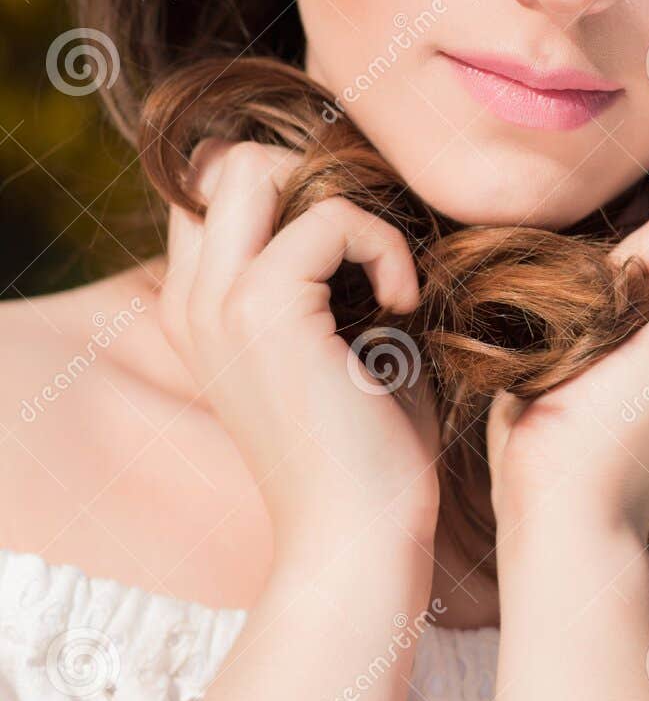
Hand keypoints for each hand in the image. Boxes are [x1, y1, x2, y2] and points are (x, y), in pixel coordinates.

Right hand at [157, 138, 441, 553]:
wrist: (358, 538)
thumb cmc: (368, 451)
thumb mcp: (343, 343)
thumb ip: (333, 272)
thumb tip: (370, 193)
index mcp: (201, 309)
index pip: (222, 191)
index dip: (297, 190)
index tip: (361, 246)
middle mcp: (193, 300)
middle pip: (229, 162)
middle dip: (315, 177)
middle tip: (372, 244)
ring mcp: (218, 303)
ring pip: (257, 167)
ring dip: (344, 202)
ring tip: (386, 276)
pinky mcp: (263, 309)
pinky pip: (329, 217)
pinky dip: (382, 245)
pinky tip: (402, 303)